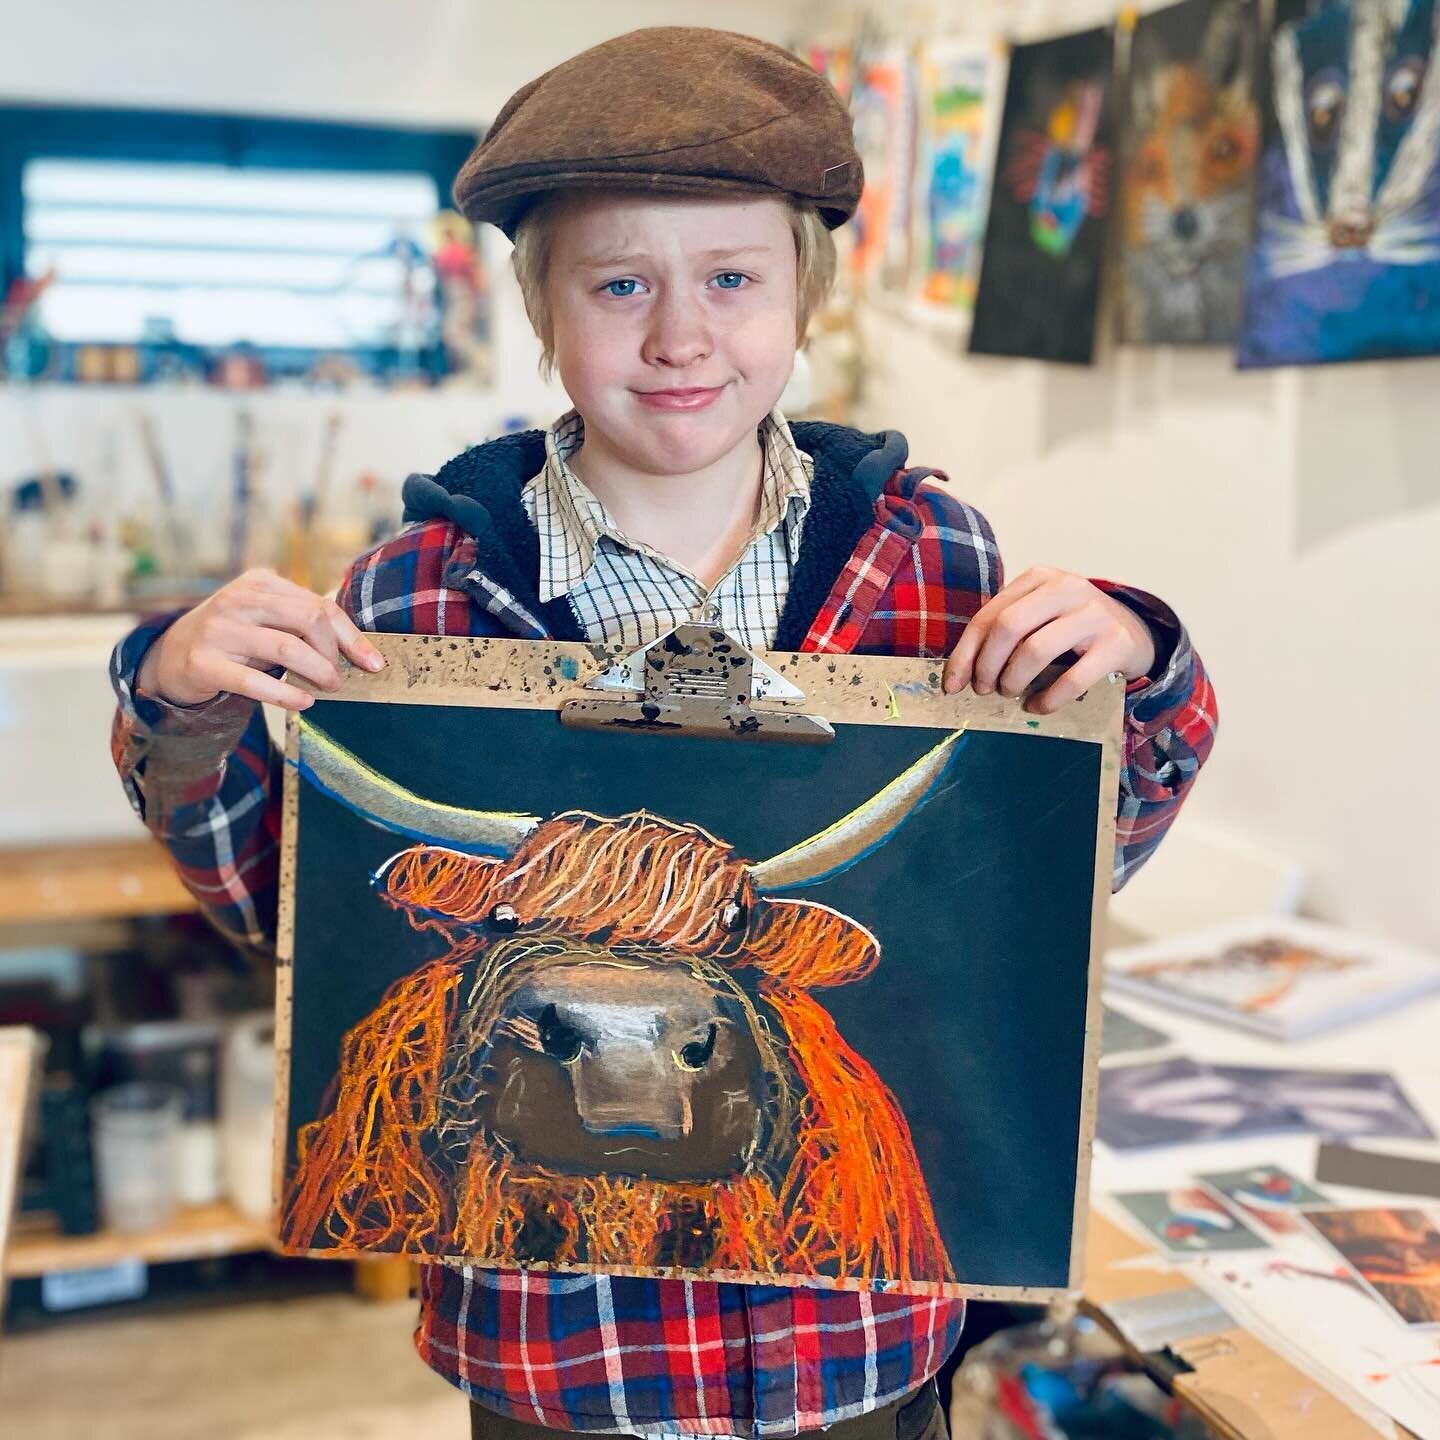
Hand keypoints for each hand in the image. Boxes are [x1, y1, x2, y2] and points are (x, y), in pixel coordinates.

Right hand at [136, 569, 384, 711]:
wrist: (171, 656)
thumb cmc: (236, 639)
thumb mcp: (267, 619)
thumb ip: (304, 623)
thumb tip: (361, 649)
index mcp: (261, 582)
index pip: (320, 606)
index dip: (352, 637)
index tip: (374, 663)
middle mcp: (239, 599)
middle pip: (309, 620)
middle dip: (333, 653)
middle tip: (340, 679)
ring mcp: (219, 629)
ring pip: (287, 647)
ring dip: (317, 672)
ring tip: (328, 688)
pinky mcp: (204, 662)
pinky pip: (255, 681)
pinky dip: (286, 694)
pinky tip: (303, 702)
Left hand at [942, 567, 1154, 714]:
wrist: (1133, 633)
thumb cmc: (1072, 629)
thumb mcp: (1038, 618)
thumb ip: (1003, 633)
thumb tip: (959, 674)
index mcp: (1039, 578)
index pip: (989, 616)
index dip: (965, 654)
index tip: (953, 685)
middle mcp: (1066, 588)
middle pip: (1008, 628)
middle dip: (987, 665)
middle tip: (985, 689)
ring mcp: (1094, 614)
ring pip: (1036, 650)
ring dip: (1014, 680)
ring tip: (1011, 694)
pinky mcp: (1116, 644)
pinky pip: (1072, 678)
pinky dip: (1048, 698)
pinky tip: (1038, 705)